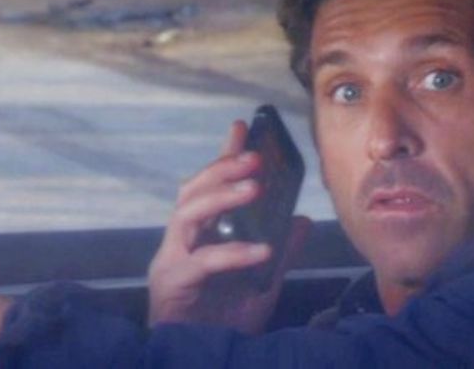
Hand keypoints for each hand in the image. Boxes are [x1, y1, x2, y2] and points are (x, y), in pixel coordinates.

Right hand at [147, 120, 310, 334]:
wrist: (200, 360)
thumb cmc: (223, 323)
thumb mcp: (262, 283)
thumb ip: (279, 252)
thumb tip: (302, 219)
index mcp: (198, 236)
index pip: (208, 187)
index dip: (223, 156)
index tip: (242, 127)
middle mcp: (181, 242)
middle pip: (191, 192)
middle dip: (222, 169)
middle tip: (255, 157)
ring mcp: (171, 260)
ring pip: (186, 214)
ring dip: (220, 197)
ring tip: (254, 188)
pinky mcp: (172, 283)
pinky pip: (202, 261)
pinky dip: (232, 252)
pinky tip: (259, 249)